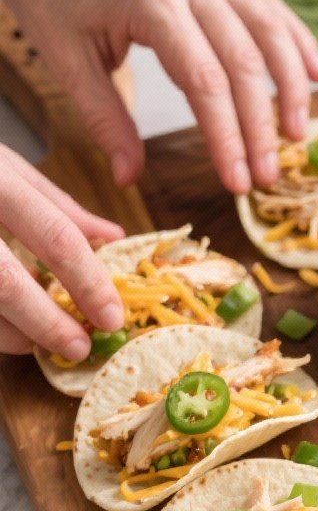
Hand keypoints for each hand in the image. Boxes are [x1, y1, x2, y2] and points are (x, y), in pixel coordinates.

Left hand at [0, 0, 317, 192]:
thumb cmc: (54, 0)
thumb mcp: (68, 65)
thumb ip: (105, 122)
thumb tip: (128, 177)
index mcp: (151, 2)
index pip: (205, 82)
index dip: (227, 138)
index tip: (237, 181)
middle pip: (244, 63)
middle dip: (260, 127)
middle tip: (267, 177)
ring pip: (269, 31)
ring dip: (291, 86)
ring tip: (297, 135)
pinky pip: (267, 8)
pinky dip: (296, 41)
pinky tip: (317, 73)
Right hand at [0, 144, 123, 356]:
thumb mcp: (3, 164)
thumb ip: (57, 204)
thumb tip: (111, 238)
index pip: (53, 235)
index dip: (88, 282)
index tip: (113, 314)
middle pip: (5, 282)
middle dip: (48, 323)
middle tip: (78, 346)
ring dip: (12, 334)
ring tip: (38, 342)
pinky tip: (5, 330)